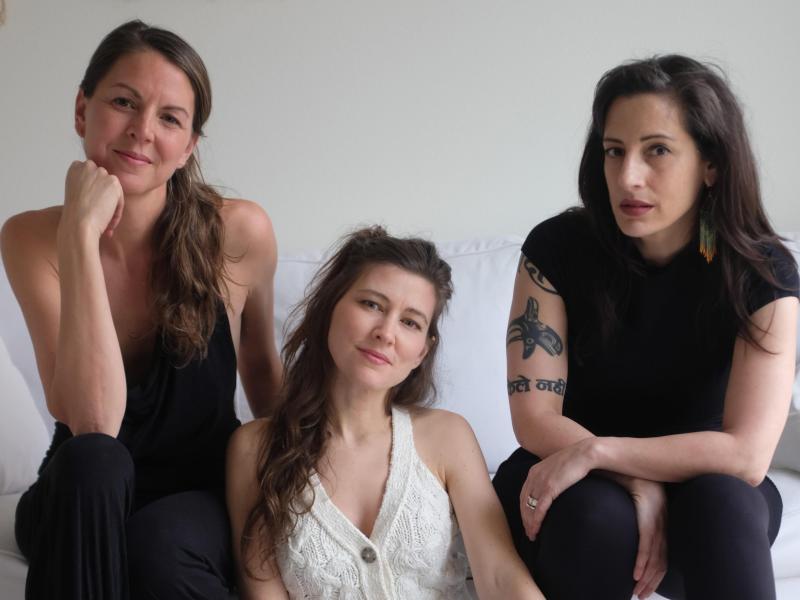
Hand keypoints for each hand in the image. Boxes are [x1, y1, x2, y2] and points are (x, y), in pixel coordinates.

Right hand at [61, 160, 123, 240]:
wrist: (78, 223)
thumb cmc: (75, 215)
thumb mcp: (77, 194)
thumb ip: (88, 186)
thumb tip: (102, 191)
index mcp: (75, 168)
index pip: (92, 175)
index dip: (94, 192)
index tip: (91, 205)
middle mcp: (87, 166)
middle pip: (104, 182)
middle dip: (104, 197)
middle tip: (98, 214)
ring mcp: (101, 173)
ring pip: (113, 192)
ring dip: (110, 206)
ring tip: (102, 222)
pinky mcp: (113, 182)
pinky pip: (120, 199)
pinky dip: (116, 212)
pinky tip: (107, 222)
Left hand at [519, 438, 594, 540]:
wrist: (584, 453)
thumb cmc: (575, 462)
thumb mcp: (557, 468)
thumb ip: (551, 477)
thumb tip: (554, 488)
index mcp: (534, 471)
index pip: (524, 494)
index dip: (524, 509)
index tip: (527, 521)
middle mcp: (534, 476)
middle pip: (524, 502)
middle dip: (525, 519)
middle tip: (529, 532)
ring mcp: (541, 482)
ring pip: (530, 507)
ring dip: (529, 523)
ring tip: (532, 535)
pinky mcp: (550, 488)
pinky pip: (539, 508)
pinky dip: (536, 520)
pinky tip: (536, 529)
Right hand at [626, 478, 667, 598]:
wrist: (611, 453)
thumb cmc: (615, 475)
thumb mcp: (625, 499)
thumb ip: (627, 514)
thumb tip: (619, 530)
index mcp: (658, 515)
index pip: (662, 553)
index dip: (655, 574)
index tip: (642, 587)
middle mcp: (661, 515)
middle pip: (663, 558)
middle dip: (652, 580)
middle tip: (640, 595)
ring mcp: (656, 511)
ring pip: (657, 554)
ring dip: (647, 576)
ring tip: (636, 590)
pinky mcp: (647, 506)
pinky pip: (647, 540)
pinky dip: (642, 560)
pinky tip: (634, 574)